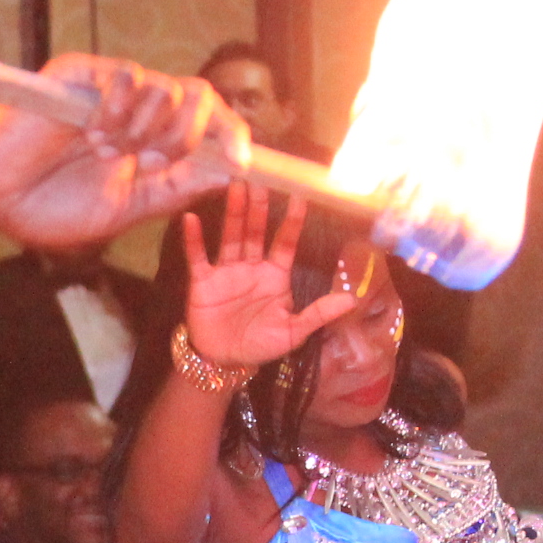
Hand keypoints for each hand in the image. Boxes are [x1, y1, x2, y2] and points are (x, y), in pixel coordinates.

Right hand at [0, 55, 237, 248]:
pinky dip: (119, 109)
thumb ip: (172, 190)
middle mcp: (138, 110)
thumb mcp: (124, 209)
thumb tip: (228, 173)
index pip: (208, 124)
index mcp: (151, 142)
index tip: (246, 162)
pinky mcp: (84, 73)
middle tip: (151, 160)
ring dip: (146, 129)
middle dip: (189, 134)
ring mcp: (112, 89)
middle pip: (199, 97)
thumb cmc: (49, 206)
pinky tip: (92, 134)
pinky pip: (128, 75)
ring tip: (104, 152)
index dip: (233, 136)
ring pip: (168, 88)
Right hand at [179, 182, 360, 372]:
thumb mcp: (294, 332)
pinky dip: (194, 239)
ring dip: (234, 212)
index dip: (292, 221)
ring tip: (236, 186)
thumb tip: (352, 300)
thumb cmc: (260, 345)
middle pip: (257, 232)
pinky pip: (198, 257)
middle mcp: (252, 267)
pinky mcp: (203, 281)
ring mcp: (227, 271)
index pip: (286, 243)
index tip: (299, 197)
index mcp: (275, 276)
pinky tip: (191, 219)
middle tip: (261, 179)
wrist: (224, 362)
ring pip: (232, 236)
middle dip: (259, 207)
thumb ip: (319, 313)